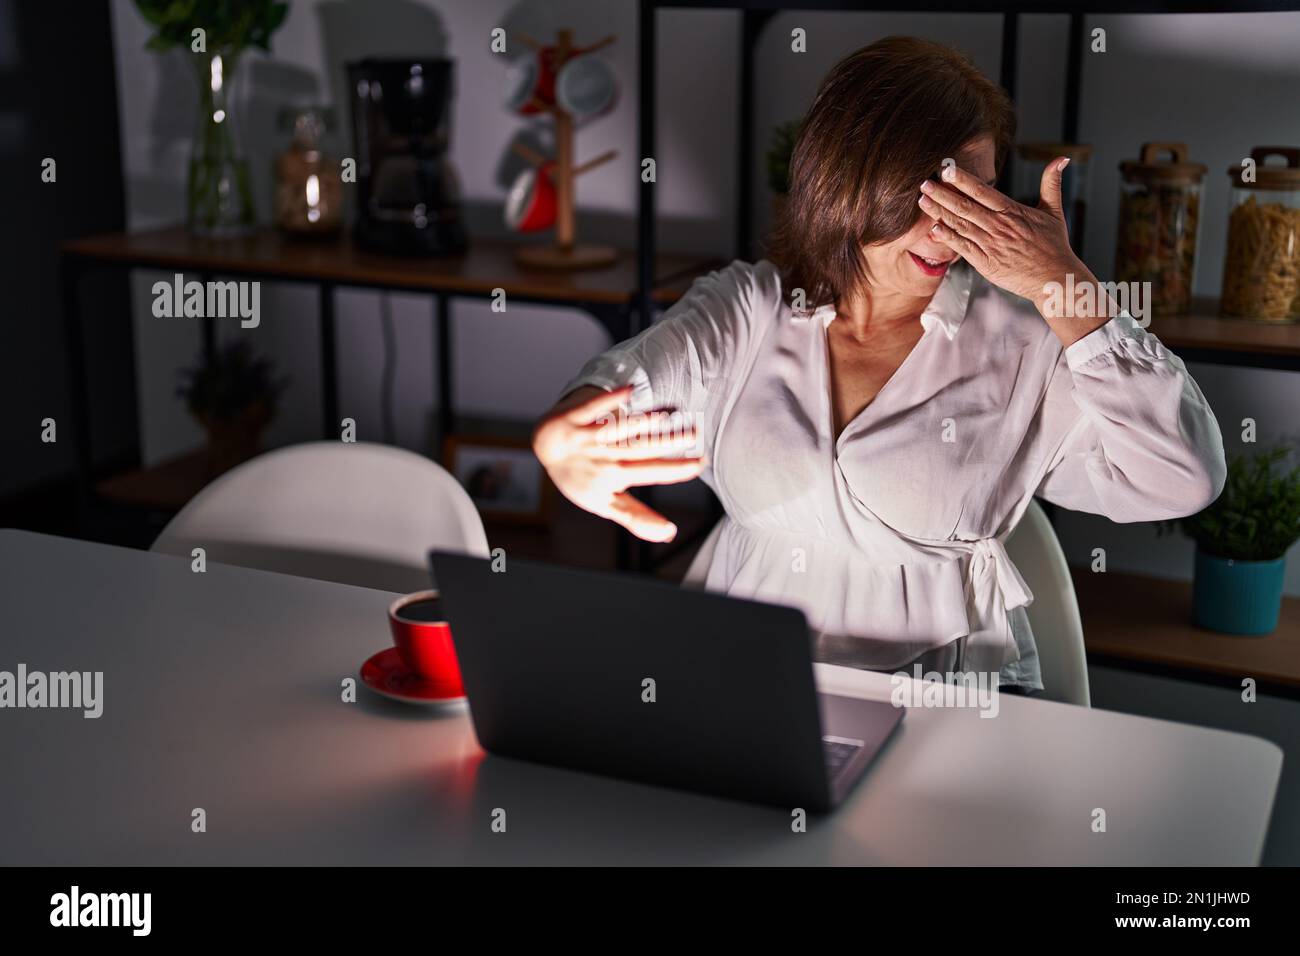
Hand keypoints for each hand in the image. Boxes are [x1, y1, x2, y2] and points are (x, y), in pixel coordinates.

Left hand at [532, 385, 704, 542]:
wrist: (548, 449)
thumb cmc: (582, 479)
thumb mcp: (606, 503)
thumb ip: (638, 518)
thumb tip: (669, 533)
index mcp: (614, 477)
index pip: (650, 473)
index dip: (674, 470)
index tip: (700, 463)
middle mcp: (604, 457)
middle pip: (639, 449)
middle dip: (666, 442)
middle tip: (694, 432)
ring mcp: (588, 437)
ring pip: (619, 429)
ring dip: (642, 421)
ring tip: (668, 413)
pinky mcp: (575, 418)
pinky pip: (592, 409)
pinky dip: (608, 400)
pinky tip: (629, 390)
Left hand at [917, 158, 1090, 314]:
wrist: (1054, 279)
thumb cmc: (1054, 246)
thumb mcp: (1054, 211)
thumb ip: (1052, 183)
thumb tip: (1061, 159)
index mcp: (1012, 212)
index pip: (983, 192)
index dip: (963, 181)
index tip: (947, 170)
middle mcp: (999, 227)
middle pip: (965, 207)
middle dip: (943, 194)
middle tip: (925, 183)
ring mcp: (990, 245)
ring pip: (960, 225)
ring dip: (939, 212)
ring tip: (923, 200)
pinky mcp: (985, 263)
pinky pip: (963, 248)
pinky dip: (948, 238)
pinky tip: (933, 228)